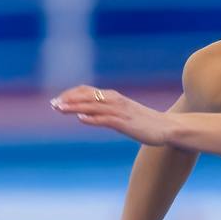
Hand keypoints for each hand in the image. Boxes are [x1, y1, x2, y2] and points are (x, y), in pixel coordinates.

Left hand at [50, 85, 173, 146]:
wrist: (167, 128)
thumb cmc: (146, 122)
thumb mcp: (123, 114)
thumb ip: (105, 112)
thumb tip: (85, 115)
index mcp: (113, 97)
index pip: (86, 91)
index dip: (70, 95)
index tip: (57, 101)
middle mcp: (115, 101)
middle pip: (86, 96)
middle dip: (68, 100)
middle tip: (52, 105)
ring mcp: (120, 111)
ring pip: (93, 106)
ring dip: (75, 107)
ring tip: (60, 109)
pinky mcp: (125, 123)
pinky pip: (106, 119)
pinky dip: (92, 118)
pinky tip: (80, 118)